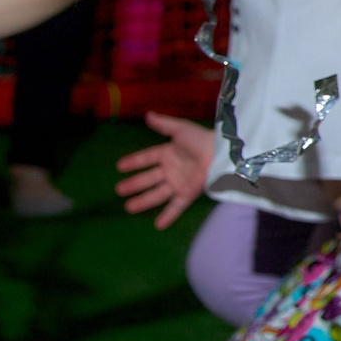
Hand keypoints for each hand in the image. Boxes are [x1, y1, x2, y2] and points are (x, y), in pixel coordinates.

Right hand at [115, 112, 212, 228]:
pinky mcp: (189, 193)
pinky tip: (158, 225)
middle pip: (148, 179)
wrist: (222, 152)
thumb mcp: (181, 129)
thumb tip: (148, 114)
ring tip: (128, 208)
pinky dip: (168, 216)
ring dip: (144, 201)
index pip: (147, 158)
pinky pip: (176, 206)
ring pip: (157, 194)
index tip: (119, 166)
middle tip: (118, 190)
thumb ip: (164, 124)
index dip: (134, 161)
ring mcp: (179, 183)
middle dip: (134, 185)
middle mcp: (171, 170)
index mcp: (168, 153)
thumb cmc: (202, 139)